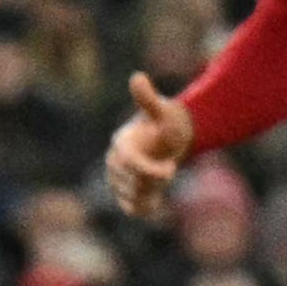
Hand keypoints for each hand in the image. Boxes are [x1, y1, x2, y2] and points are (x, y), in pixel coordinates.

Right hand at [104, 72, 194, 216]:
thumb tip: (137, 77)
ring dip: (153, 191)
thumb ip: (148, 99)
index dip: (152, 170)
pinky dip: (145, 207)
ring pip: (135, 196)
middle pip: (134, 183)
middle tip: (169, 165)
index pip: (131, 164)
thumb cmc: (167, 123)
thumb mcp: (162, 111)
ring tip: (161, 174)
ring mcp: (118, 179)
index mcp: (121, 144)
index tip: (172, 167)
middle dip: (155, 179)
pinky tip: (157, 198)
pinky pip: (133, 208)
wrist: (171, 138)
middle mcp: (114, 162)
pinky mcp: (126, 193)